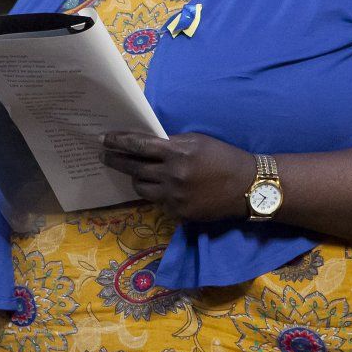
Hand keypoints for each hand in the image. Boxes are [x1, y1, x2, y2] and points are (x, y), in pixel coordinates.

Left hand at [98, 133, 255, 221]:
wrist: (247, 186)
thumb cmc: (222, 156)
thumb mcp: (196, 141)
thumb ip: (171, 143)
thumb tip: (147, 144)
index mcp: (177, 152)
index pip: (139, 145)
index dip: (119, 141)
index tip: (105, 139)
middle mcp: (172, 175)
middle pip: (134, 168)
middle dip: (116, 160)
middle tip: (104, 156)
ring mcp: (174, 196)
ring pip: (141, 188)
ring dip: (135, 178)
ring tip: (133, 172)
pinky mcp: (179, 213)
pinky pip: (157, 201)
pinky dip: (156, 192)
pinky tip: (157, 187)